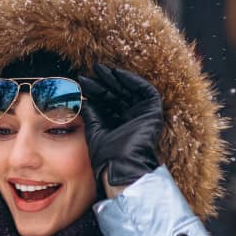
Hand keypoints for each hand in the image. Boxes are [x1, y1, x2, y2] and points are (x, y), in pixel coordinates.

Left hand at [79, 65, 163, 192]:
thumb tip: (83, 99)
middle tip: (93, 70)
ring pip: (130, 91)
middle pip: (118, 95)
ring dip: (117, 79)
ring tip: (102, 70)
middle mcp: (131, 118)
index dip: (96, 91)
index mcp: (118, 124)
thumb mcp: (94, 130)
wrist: (119, 166)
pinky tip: (118, 74)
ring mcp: (142, 115)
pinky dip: (133, 81)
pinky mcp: (152, 112)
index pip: (107, 102)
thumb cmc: (106, 156)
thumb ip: (91, 114)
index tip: (82, 81)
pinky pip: (145, 91)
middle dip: (106, 82)